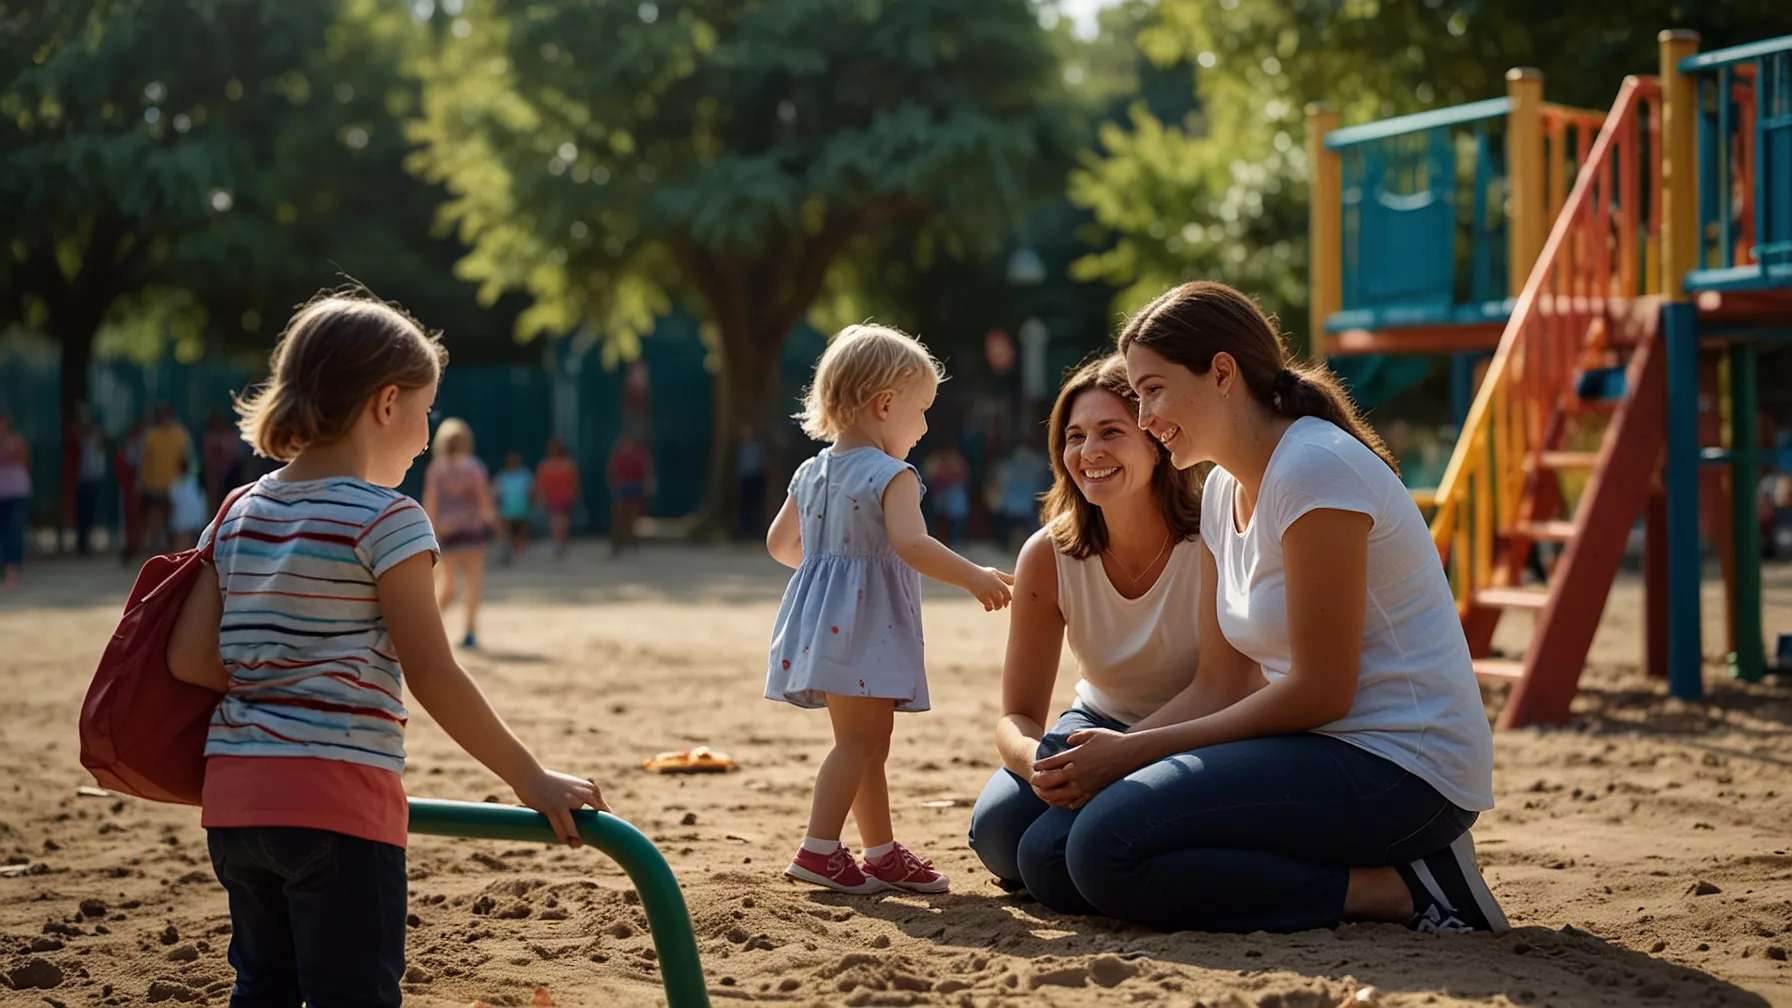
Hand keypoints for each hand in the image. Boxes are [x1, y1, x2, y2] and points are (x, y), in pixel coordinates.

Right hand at [510, 767, 609, 845]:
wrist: (530, 775)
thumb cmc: (551, 782)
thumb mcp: (573, 785)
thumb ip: (583, 796)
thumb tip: (592, 811)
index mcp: (588, 789)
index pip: (603, 809)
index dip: (602, 822)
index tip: (599, 831)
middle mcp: (581, 795)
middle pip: (592, 821)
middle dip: (591, 833)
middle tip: (584, 840)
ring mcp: (567, 802)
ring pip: (574, 829)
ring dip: (576, 840)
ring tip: (576, 845)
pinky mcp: (553, 808)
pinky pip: (560, 829)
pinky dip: (562, 837)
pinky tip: (563, 840)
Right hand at [967, 567, 1014, 610]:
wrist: (969, 575)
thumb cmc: (984, 574)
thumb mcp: (996, 574)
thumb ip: (1007, 578)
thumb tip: (1018, 579)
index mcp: (1000, 583)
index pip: (1008, 594)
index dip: (1008, 599)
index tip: (1007, 601)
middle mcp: (995, 588)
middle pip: (1003, 600)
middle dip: (1003, 604)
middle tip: (1002, 606)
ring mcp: (988, 593)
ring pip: (997, 604)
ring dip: (997, 607)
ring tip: (995, 607)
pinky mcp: (981, 597)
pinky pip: (988, 606)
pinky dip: (989, 608)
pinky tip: (987, 607)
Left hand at [1030, 728, 1147, 807]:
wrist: (1132, 754)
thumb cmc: (1113, 740)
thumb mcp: (1093, 733)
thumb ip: (1077, 736)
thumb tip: (1068, 740)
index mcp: (1076, 756)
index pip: (1052, 762)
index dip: (1042, 765)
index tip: (1035, 767)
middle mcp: (1078, 771)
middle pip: (1052, 780)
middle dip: (1040, 781)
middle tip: (1033, 782)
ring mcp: (1087, 783)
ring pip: (1062, 794)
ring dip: (1050, 795)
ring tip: (1044, 795)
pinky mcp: (1095, 792)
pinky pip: (1078, 801)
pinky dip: (1069, 802)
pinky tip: (1065, 803)